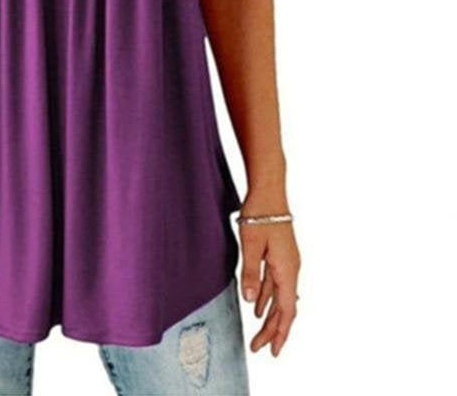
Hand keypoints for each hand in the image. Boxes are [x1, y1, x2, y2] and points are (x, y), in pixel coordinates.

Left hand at [237, 193, 300, 356]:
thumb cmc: (260, 214)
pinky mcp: (279, 255)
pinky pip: (274, 283)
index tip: (272, 350)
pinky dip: (267, 297)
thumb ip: (251, 273)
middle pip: (285, 307)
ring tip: (259, 333)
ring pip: (279, 296)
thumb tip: (251, 302)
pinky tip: (258, 306)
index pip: (287, 309)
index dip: (280, 331)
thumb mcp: (251, 245)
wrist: (269, 190)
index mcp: (287, 269)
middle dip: (273, 329)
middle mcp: (290, 268)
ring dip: (270, 315)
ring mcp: (286, 262)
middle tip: (260, 348)